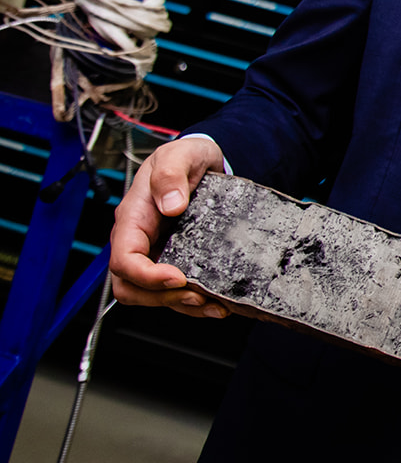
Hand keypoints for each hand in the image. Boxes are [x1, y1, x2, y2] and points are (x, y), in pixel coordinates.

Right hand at [109, 135, 228, 317]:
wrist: (203, 160)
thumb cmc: (184, 158)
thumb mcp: (178, 156)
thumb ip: (170, 175)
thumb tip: (171, 204)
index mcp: (133, 219)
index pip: (123, 259)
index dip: (146, 275)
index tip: (176, 277)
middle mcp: (140, 240)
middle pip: (132, 286)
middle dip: (163, 298)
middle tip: (198, 296)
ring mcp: (156, 252)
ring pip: (152, 295)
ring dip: (181, 306)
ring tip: (214, 306)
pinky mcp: (175, 259)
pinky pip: (174, 290)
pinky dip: (193, 302)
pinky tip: (216, 302)